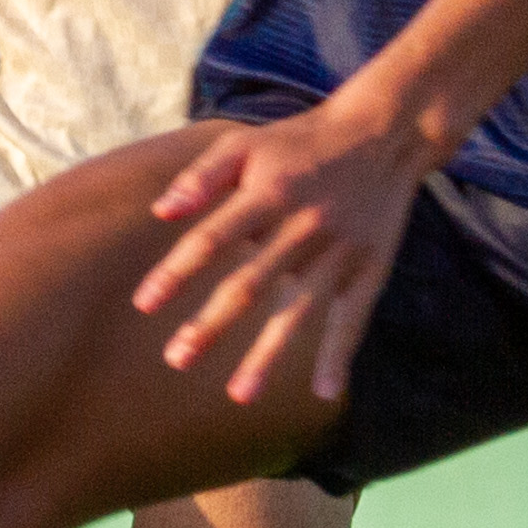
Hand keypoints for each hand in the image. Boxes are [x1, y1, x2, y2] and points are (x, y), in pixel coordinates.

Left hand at [134, 100, 429, 407]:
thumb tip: (160, 212)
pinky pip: (353, 319)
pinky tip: (325, 392)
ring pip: (299, 312)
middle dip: (212, 325)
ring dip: (269, 355)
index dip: (178, 271)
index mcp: (268, 193)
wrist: (382, 133)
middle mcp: (302, 226)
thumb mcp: (247, 143)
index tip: (144, 303)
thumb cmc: (299, 142)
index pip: (212, 239)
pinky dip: (340, 355)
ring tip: (239, 395)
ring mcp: (338, 252)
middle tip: (177, 359)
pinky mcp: (369, 268)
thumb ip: (202, 176)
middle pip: (250, 284)